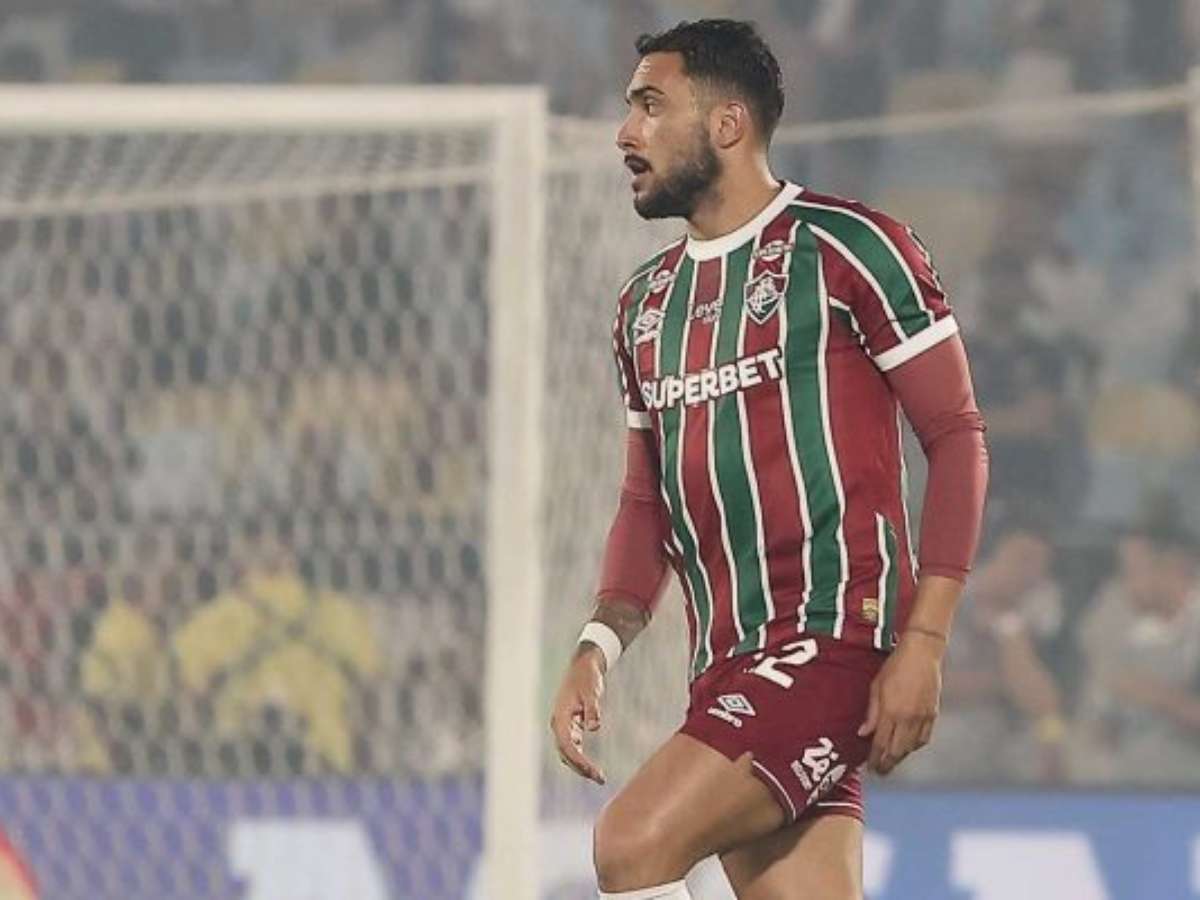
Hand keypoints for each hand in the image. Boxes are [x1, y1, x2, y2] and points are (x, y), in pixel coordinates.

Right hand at [549, 645, 606, 783]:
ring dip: (580, 765)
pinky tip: (591, 767)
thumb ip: (593, 709)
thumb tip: (594, 728)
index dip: (577, 760)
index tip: (591, 771)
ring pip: (568, 752)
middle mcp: (558, 724)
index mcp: (560, 717)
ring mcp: (563, 725)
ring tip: (598, 777)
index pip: (566, 745)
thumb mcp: (592, 692)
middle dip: (580, 767)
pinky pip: (572, 746)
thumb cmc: (587, 677)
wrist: (583, 665)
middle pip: (565, 752)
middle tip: (600, 779)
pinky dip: (581, 758)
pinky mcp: (570, 725)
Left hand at [858, 632, 943, 774]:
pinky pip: (923, 739)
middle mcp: (907, 719)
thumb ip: (871, 713)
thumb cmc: (895, 666)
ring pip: (910, 748)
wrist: (922, 654)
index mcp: (890, 712)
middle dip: (887, 764)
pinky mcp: (933, 715)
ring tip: (892, 762)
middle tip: (880, 772)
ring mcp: (922, 718)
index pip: (880, 744)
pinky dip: (914, 747)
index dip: (875, 759)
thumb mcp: (876, 686)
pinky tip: (907, 747)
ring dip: (900, 757)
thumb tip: (863, 733)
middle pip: (896, 751)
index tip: (870, 768)